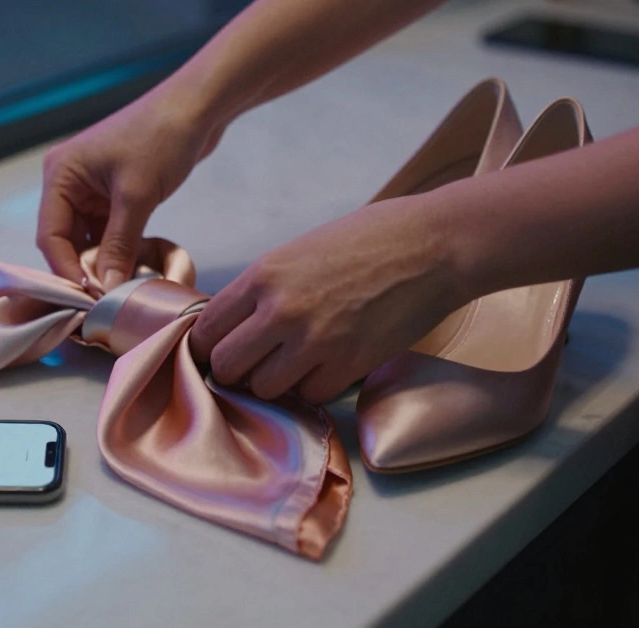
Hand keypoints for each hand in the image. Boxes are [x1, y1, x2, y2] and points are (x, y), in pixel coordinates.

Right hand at [36, 81, 223, 288]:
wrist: (198, 107)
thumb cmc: (161, 138)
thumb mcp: (137, 196)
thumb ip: (119, 245)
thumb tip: (105, 290)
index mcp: (60, 175)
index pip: (50, 236)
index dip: (67, 270)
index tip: (88, 300)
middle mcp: (68, 182)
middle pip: (67, 241)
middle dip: (87, 269)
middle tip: (108, 300)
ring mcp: (92, 188)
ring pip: (90, 240)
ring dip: (106, 263)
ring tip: (124, 289)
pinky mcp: (114, 194)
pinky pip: (109, 232)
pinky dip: (120, 251)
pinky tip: (135, 268)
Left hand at [188, 195, 469, 403]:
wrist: (432, 245)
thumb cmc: (366, 241)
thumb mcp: (297, 253)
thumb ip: (261, 291)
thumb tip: (232, 328)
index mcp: (263, 276)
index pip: (206, 330)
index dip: (207, 346)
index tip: (219, 350)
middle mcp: (281, 311)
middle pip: (227, 367)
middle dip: (234, 371)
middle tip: (253, 364)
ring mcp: (315, 341)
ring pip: (264, 389)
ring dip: (274, 383)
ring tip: (294, 364)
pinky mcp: (349, 365)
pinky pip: (309, 396)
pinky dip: (312, 388)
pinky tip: (326, 366)